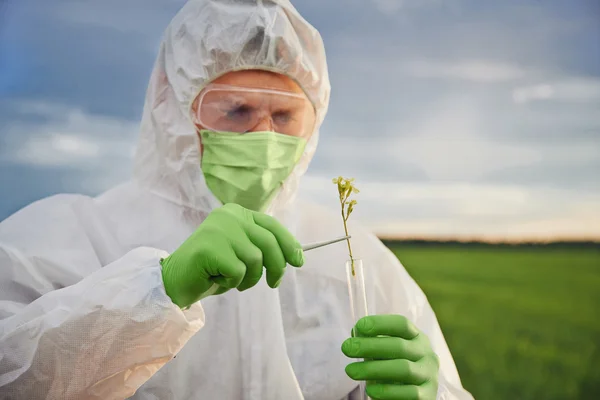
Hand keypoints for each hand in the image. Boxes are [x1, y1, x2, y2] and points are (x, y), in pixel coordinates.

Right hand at [160, 203, 303, 307]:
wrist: (175, 280)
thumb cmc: (212, 268)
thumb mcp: (242, 252)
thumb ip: (262, 247)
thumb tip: (296, 255)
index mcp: (236, 212)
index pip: (271, 225)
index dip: (289, 243)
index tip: (299, 260)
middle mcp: (229, 216)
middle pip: (268, 242)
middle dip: (277, 267)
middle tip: (273, 283)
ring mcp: (219, 230)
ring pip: (255, 259)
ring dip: (249, 278)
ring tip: (232, 280)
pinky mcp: (210, 248)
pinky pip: (239, 271)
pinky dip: (233, 282)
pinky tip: (217, 279)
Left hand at [342, 315, 439, 399]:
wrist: (408, 397)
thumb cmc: (392, 369)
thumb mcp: (383, 353)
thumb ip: (371, 342)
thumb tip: (355, 332)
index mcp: (416, 337)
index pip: (401, 324)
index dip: (380, 323)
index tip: (359, 326)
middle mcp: (426, 354)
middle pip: (399, 345)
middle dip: (369, 346)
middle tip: (346, 348)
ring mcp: (429, 375)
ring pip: (403, 369)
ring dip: (373, 369)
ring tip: (350, 371)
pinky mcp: (428, 396)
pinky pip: (408, 393)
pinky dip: (387, 391)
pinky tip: (370, 390)